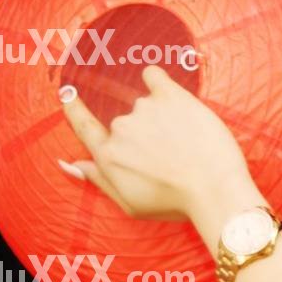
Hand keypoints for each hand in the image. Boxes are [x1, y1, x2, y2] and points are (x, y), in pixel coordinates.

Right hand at [58, 65, 253, 222]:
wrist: (213, 190)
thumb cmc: (174, 204)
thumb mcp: (131, 204)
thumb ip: (100, 181)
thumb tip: (71, 164)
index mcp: (109, 157)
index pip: (83, 126)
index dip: (74, 109)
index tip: (68, 94)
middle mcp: (121, 129)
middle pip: (124, 125)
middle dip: (141, 138)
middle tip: (168, 159)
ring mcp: (144, 109)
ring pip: (144, 107)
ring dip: (158, 119)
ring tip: (183, 144)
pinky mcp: (170, 94)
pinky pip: (154, 76)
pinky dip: (157, 82)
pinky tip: (172, 98)